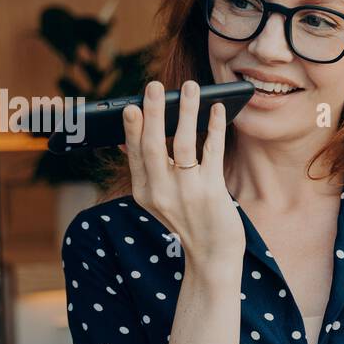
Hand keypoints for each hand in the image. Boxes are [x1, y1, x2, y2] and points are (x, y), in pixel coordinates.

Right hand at [121, 80, 243, 273]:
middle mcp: (162, 192)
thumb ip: (147, 171)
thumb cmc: (189, 223)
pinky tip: (216, 109)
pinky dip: (214, 127)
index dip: (132, 129)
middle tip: (154, 86)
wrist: (212, 258)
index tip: (131, 106)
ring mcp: (187, 192)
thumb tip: (128, 138)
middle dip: (153, 112)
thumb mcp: (159, 201)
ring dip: (185, 111)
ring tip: (190, 87)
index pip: (135, 155)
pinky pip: (212, 151)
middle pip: (154, 144)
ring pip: (182, 143)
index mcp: (145, 193)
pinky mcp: (212, 191)